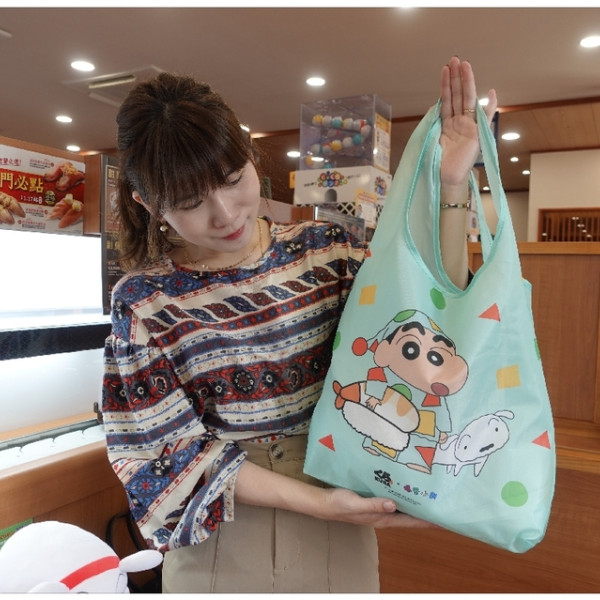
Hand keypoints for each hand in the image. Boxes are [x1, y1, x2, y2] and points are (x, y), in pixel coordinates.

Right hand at [317, 487, 435, 528]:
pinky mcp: (375, 500)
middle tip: (444, 502)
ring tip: (432, 493)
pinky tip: (407, 486)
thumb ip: (374, 504)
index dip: (428, 521)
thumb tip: (393, 505)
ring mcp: (381, 508)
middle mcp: (385, 515)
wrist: (325, 503)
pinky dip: (403, 494)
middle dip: (427, 511)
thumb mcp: (356, 504)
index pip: (411, 522)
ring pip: (404, 507)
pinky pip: (394, 499)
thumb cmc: (340, 505)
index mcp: (384, 518)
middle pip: (411, 516)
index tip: (446, 518)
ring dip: (416, 502)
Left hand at [439, 56, 497, 188]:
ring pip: (467, 101)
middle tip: (455, 58)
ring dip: (467, 82)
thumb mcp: (431, 139)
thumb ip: (434, 122)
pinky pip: (485, 119)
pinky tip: (491, 93)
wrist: (446, 179)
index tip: (445, 68)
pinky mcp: (477, 136)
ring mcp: (469, 127)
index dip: (445, 84)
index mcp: (446, 123)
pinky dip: (489, 107)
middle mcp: (458, 122)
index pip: (446, 99)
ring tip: (465, 65)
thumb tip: (435, 104)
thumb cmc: (436, 162)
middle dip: (457, 77)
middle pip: (457, 95)